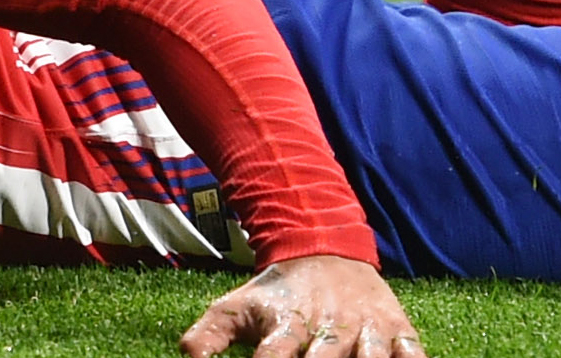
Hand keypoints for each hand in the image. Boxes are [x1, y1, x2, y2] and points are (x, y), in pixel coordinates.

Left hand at [179, 255, 425, 356]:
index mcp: (287, 322)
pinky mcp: (398, 330)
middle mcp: (329, 326)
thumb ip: (209, 335)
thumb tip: (188, 357)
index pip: (274, 355)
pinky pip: (413, 354)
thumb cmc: (276, 293)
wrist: (325, 253)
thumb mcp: (236, 307)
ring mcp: (366, 329)